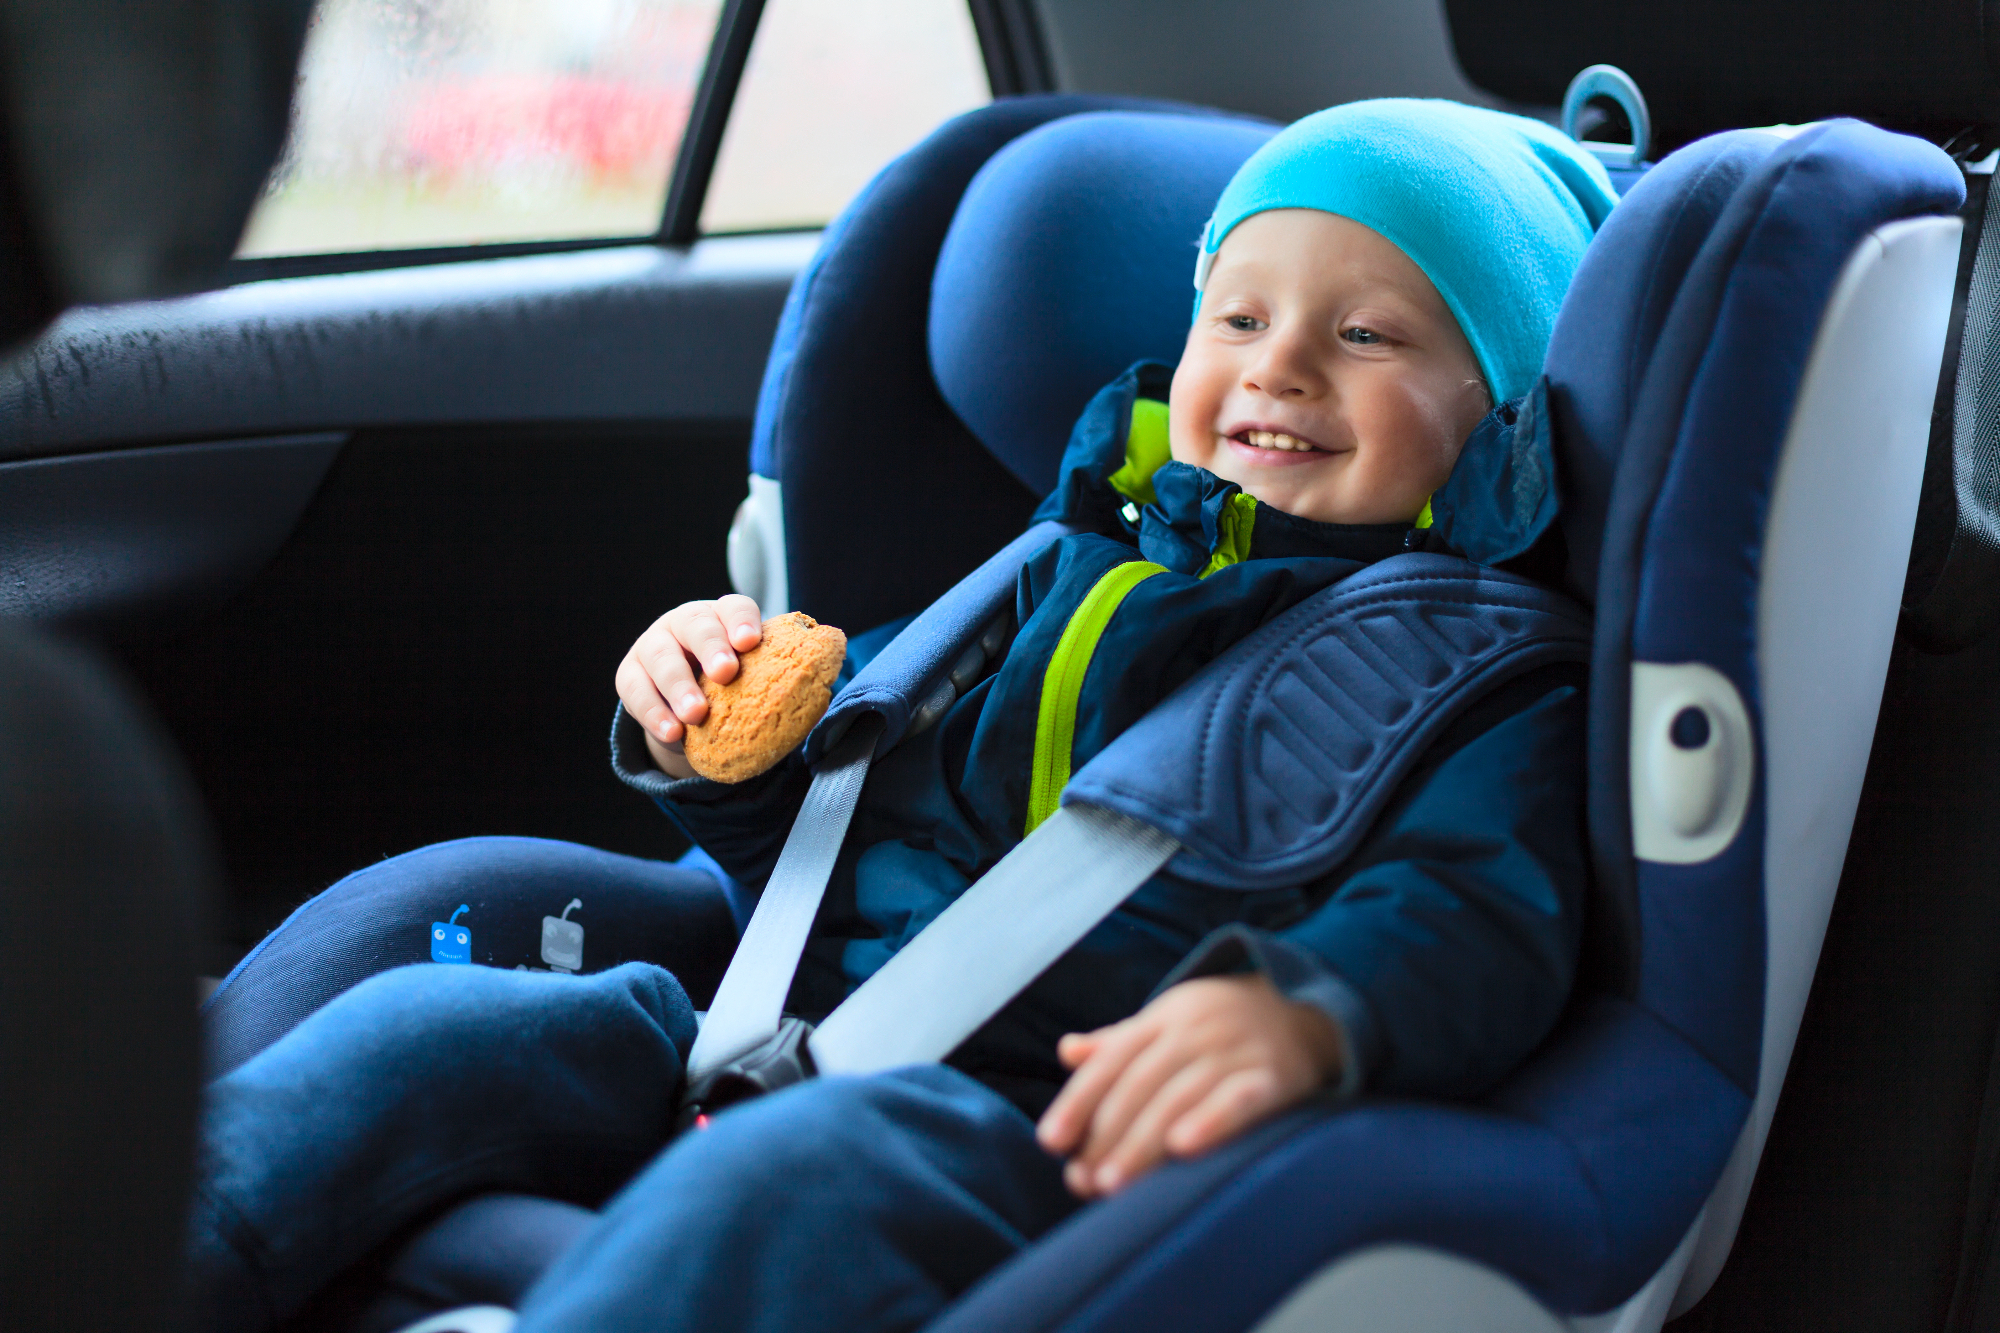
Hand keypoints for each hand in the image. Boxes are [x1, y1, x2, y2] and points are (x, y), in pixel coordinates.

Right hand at [616, 595, 763, 778]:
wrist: (689, 706)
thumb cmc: (733, 687)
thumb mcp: (753, 677)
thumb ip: (778, 679)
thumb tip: (818, 693)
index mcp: (723, 618)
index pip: (734, 608)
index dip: (742, 622)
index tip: (751, 642)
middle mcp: (686, 623)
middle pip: (697, 626)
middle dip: (712, 648)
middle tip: (726, 673)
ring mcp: (653, 646)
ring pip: (662, 658)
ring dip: (679, 686)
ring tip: (696, 715)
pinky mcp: (630, 675)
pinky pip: (636, 691)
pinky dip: (653, 713)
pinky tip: (671, 732)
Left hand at [1035, 974, 1343, 1198]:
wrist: (1305, 1006)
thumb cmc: (1223, 1024)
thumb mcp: (1170, 1021)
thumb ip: (1119, 1042)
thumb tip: (1067, 1052)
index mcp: (1161, 1019)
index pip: (1110, 1062)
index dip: (1077, 1102)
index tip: (1051, 1141)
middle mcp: (1193, 1031)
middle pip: (1139, 1085)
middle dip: (1106, 1134)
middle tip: (1083, 1180)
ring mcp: (1233, 1051)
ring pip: (1179, 1097)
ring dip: (1142, 1142)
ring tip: (1114, 1183)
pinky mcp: (1272, 1075)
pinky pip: (1238, 1099)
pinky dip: (1210, 1121)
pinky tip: (1183, 1148)